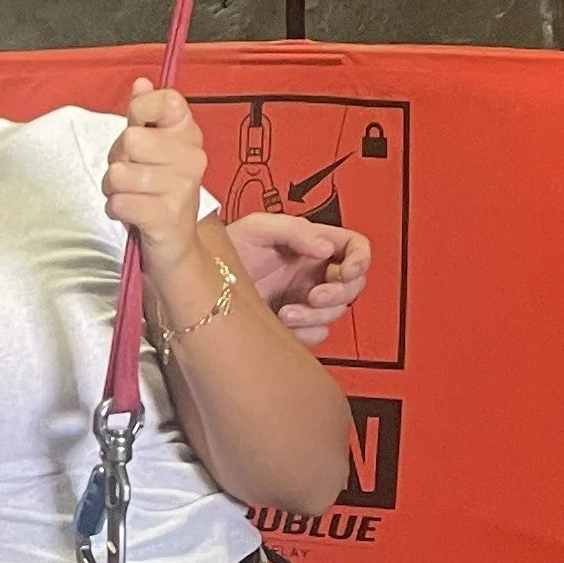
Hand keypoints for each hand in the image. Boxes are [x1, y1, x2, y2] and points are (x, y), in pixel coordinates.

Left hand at [102, 80, 208, 273]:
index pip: (165, 100)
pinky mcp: (167, 215)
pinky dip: (116, 210)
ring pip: (118, 174)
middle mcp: (193, 156)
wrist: (174, 244)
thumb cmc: (156, 191)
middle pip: (130, 140)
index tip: (138, 128)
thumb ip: (143, 116)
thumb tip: (141, 83)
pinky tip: (132, 213)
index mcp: (189, 133)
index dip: (139, 111)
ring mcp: (183, 186)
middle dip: (118, 160)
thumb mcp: (150, 149)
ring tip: (132, 196)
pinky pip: (119, 202)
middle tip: (132, 175)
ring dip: (114, 189)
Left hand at [225, 212, 371, 346]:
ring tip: (287, 312)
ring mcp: (303, 299)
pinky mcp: (293, 323)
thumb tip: (326, 247)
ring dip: (316, 316)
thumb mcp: (258, 228)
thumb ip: (295, 231)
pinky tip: (282, 324)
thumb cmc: (225, 250)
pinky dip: (305, 332)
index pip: (354, 248)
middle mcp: (312, 272)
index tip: (347, 271)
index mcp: (311, 245)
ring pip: (335, 313)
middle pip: (353, 285)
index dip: (360, 259)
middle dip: (338, 293)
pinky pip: (316, 334)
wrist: (203, 286)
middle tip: (314, 295)